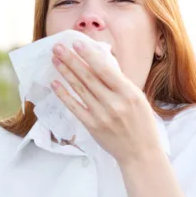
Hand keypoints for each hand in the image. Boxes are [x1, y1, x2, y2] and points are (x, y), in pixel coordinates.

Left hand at [50, 41, 162, 164]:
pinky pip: (74, 107)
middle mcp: (114, 103)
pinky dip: (64, 94)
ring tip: (55, 60)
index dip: (89, 55)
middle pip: (88, 77)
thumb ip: (119, 82)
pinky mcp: (92, 126)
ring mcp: (102, 115)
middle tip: (58, 47)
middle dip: (71, 60)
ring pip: (79, 89)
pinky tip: (55, 83)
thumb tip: (98, 61)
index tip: (76, 43)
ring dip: (65, 73)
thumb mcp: (137, 98)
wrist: (140, 153)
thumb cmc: (141, 122)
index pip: (105, 70)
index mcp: (129, 93)